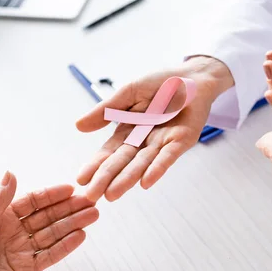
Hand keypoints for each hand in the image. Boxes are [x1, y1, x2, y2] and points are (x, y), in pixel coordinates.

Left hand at [0, 172, 98, 270]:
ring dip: (72, 225)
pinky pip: (49, 256)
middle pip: (47, 217)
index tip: (70, 189)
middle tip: (89, 201)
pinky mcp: (26, 270)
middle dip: (69, 208)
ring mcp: (22, 250)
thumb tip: (9, 173)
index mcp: (1, 217)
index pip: (33, 202)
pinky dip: (65, 246)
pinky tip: (80, 236)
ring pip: (53, 234)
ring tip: (92, 215)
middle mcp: (14, 232)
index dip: (52, 195)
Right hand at [76, 56, 232, 201]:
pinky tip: (146, 182)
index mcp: (129, 130)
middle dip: (107, 178)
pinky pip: (168, 156)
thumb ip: (106, 110)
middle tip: (91, 196)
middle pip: (123, 161)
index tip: (80, 180)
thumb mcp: (128, 92)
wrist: (193, 75)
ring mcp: (163, 142)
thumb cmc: (161, 82)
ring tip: (112, 194)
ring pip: (142, 163)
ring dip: (127, 179)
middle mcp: (144, 140)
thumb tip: (78, 126)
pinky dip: (157, 168)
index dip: (95, 165)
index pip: (109, 151)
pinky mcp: (181, 140)